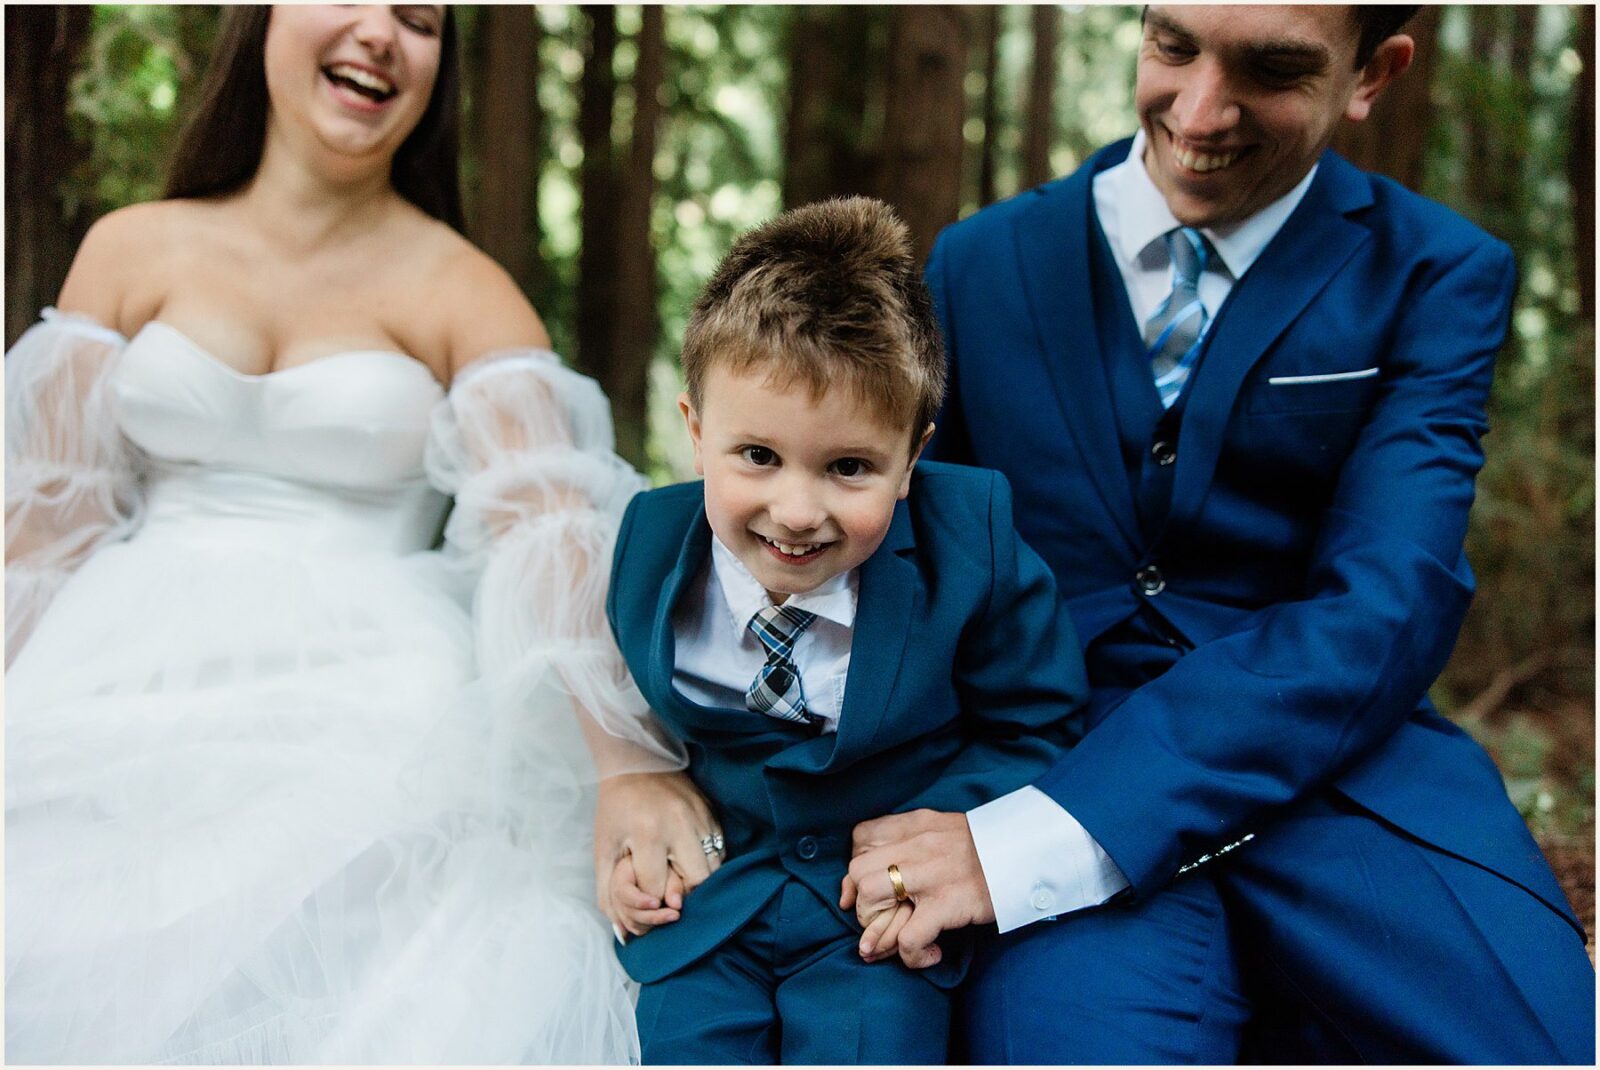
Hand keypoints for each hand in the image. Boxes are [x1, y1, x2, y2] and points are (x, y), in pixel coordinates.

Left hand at [594, 771, 721, 930]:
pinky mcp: (712, 812)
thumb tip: (625, 935)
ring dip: (698, 883)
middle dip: (682, 898)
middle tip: (669, 898)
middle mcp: (680, 824)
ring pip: (714, 869)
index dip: (649, 902)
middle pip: (696, 883)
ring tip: (680, 883)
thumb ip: (609, 893)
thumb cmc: (615, 808)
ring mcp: (701, 816)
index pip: (658, 890)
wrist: (636, 761)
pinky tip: (691, 864)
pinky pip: (720, 851)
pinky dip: (708, 864)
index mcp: (648, 832)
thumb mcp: (603, 848)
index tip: (643, 899)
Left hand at [839, 809, 994, 968]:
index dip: (856, 867)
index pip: (861, 837)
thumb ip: (915, 840)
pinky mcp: (948, 903)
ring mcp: (930, 875)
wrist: (1031, 851)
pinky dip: (911, 955)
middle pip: (858, 870)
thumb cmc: (988, 846)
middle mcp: (916, 845)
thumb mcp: (946, 829)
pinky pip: (908, 937)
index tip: (864, 889)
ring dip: (877, 926)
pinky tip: (929, 954)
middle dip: (862, 901)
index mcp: (916, 824)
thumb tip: (887, 867)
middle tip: (883, 919)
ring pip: (871, 897)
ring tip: (899, 938)